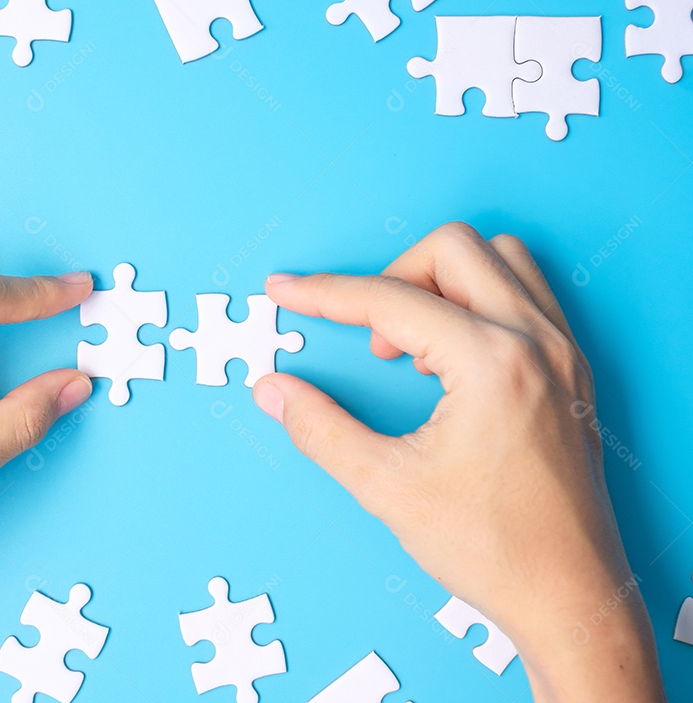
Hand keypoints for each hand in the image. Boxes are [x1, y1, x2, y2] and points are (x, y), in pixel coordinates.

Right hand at [252, 223, 664, 701]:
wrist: (570, 598)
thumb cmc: (492, 548)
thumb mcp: (387, 488)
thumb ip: (321, 429)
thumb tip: (274, 390)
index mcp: (490, 363)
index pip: (391, 299)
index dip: (326, 293)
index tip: (287, 290)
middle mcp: (536, 342)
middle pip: (453, 249)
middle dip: (392, 276)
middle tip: (364, 334)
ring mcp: (563, 354)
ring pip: (498, 259)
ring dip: (441, 281)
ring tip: (409, 342)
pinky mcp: (572, 373)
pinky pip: (525, 296)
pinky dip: (477, 302)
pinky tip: (449, 357)